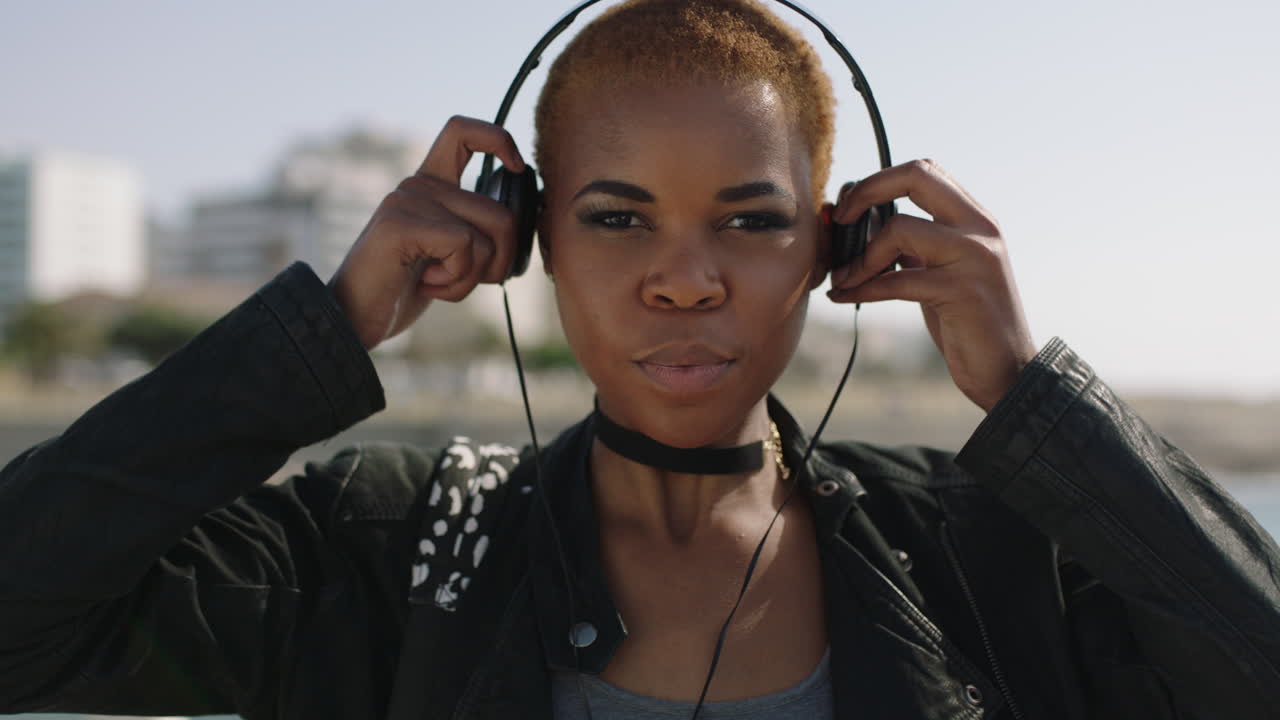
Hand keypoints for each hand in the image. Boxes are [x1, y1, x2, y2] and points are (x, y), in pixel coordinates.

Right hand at [329, 115, 525, 349]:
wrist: (355, 319)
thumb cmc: (403, 289)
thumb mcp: (446, 253)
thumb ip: (473, 230)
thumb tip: (516, 223)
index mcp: (429, 185)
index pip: (462, 132)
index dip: (498, 139)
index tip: (516, 166)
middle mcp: (418, 185)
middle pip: (501, 214)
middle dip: (501, 262)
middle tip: (466, 280)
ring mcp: (407, 200)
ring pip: (488, 235)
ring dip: (472, 276)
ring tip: (438, 282)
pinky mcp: (400, 224)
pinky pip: (464, 246)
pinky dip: (457, 280)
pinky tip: (426, 285)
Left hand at [826, 159, 1036, 412]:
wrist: (1008, 370)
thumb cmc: (968, 322)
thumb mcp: (941, 272)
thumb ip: (914, 247)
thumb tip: (862, 226)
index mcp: (974, 218)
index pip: (924, 170)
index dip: (878, 180)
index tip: (849, 206)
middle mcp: (979, 228)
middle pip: (916, 176)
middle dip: (866, 191)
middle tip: (841, 220)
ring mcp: (974, 257)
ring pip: (900, 230)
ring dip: (859, 257)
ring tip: (842, 280)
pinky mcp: (962, 292)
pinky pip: (896, 281)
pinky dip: (861, 289)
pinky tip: (843, 298)